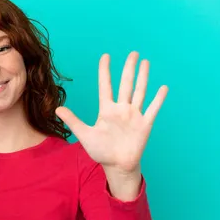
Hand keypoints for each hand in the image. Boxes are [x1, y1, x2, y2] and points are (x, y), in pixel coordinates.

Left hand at [55, 51, 167, 175]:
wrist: (117, 166)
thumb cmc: (101, 151)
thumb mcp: (85, 135)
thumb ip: (73, 121)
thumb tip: (56, 109)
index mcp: (106, 110)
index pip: (106, 86)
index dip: (105, 71)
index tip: (106, 56)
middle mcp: (121, 109)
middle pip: (126, 84)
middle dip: (129, 68)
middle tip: (133, 53)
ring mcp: (134, 115)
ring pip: (139, 92)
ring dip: (143, 77)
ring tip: (145, 62)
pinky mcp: (145, 124)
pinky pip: (152, 109)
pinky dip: (158, 99)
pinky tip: (163, 87)